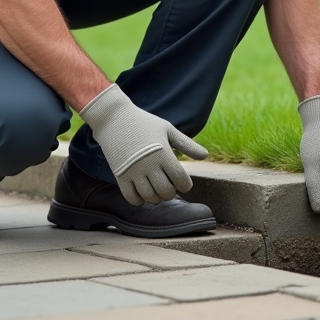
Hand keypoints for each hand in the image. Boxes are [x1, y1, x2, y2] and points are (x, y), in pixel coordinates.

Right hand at [79, 85, 208, 205]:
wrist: (114, 119)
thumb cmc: (144, 123)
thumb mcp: (167, 129)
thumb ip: (187, 144)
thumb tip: (205, 156)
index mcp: (163, 153)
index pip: (181, 180)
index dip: (185, 185)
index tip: (183, 182)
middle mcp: (149, 165)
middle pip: (166, 192)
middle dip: (171, 192)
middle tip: (170, 185)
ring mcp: (133, 172)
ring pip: (150, 197)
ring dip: (157, 197)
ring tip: (157, 189)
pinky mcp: (120, 176)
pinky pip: (132, 198)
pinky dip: (139, 200)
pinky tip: (142, 191)